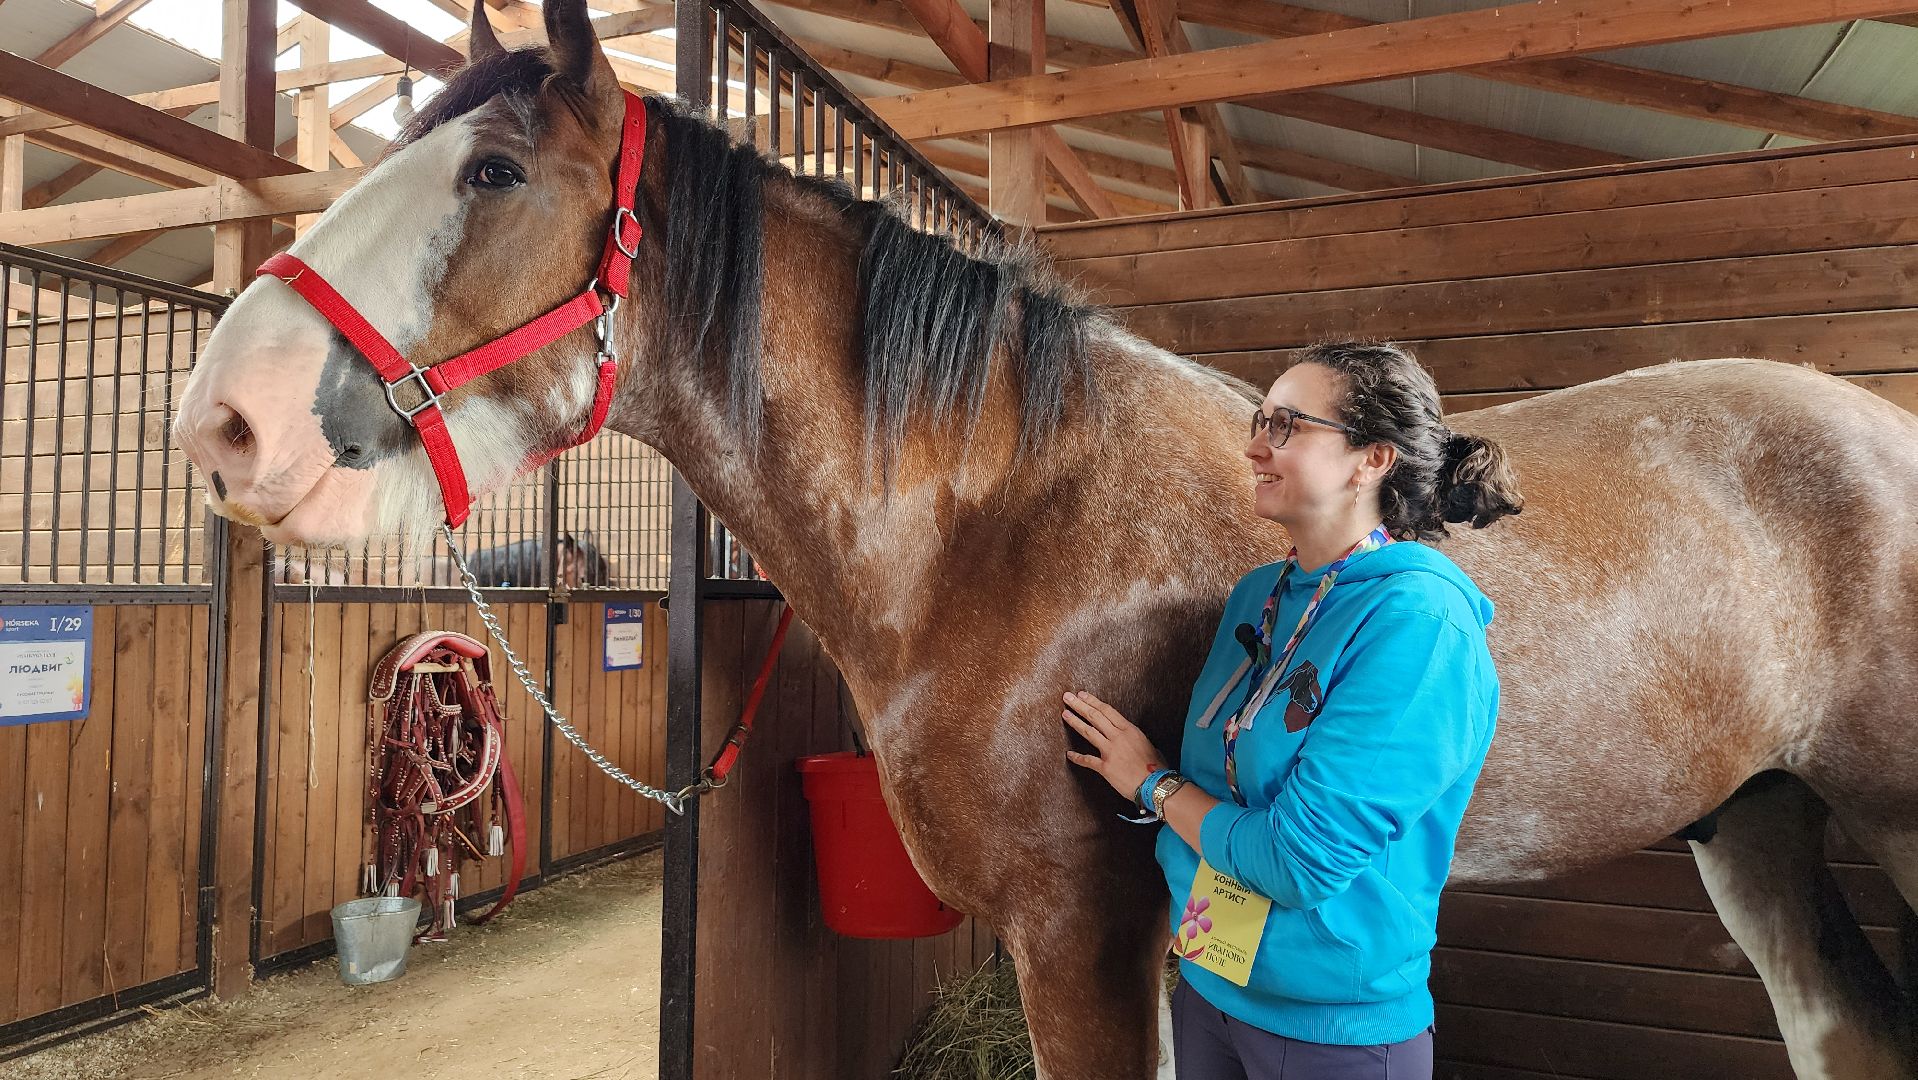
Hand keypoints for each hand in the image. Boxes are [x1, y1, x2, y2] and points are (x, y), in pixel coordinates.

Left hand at [1062, 691, 1167, 805]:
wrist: (1156, 784)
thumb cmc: (1156, 766)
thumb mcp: (1147, 744)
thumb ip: (1134, 737)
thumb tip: (1129, 737)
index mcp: (1129, 730)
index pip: (1107, 710)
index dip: (1092, 701)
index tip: (1082, 695)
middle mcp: (1118, 737)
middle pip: (1095, 716)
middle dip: (1079, 705)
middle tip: (1067, 698)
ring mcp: (1110, 751)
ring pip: (1088, 732)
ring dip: (1075, 722)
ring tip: (1065, 714)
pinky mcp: (1105, 767)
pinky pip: (1088, 760)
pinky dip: (1077, 757)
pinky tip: (1069, 754)